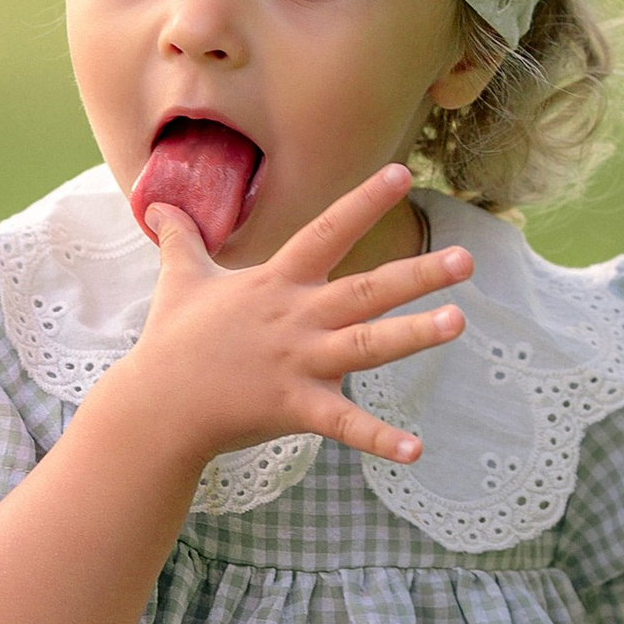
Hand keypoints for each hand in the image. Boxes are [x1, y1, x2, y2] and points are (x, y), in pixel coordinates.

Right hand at [109, 163, 471, 470]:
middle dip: (417, 275)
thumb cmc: (171, 341)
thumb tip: (157, 204)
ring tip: (459, 322)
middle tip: (467, 260)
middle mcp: (295, 318)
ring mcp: (297, 363)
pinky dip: (380, 439)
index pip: (326, 232)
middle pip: (365, 290)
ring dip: (414, 335)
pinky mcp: (293, 408)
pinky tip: (417, 449)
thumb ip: (179, 239)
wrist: (155, 406)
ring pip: (366, 346)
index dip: (363, 202)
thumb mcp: (178, 279)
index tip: (402, 174)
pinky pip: (344, 424)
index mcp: (275, 283)